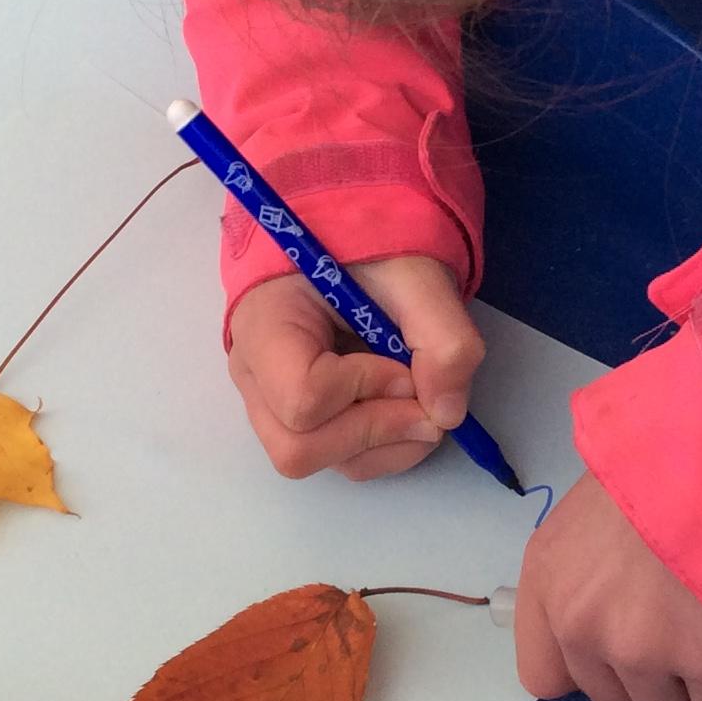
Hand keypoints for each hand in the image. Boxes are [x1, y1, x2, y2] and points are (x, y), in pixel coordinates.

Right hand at [226, 255, 482, 480]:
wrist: (353, 238)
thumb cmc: (369, 246)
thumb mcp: (416, 274)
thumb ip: (443, 336)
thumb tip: (447, 414)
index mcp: (264, 326)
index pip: (302, 397)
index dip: (365, 390)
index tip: (402, 361)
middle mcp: (255, 377)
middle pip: (298, 449)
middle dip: (375, 431)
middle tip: (419, 396)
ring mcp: (272, 406)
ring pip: (323, 462)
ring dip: (389, 443)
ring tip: (417, 394)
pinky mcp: (302, 422)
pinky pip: (340, 460)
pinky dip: (387, 445)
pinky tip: (403, 402)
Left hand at [513, 476, 701, 700]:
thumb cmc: (670, 461)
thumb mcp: (600, 508)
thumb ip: (592, 572)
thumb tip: (626, 615)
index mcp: (547, 581)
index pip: (545, 677)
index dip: (593, 669)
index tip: (627, 646)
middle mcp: (582, 627)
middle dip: (656, 678)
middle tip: (692, 629)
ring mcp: (644, 653)